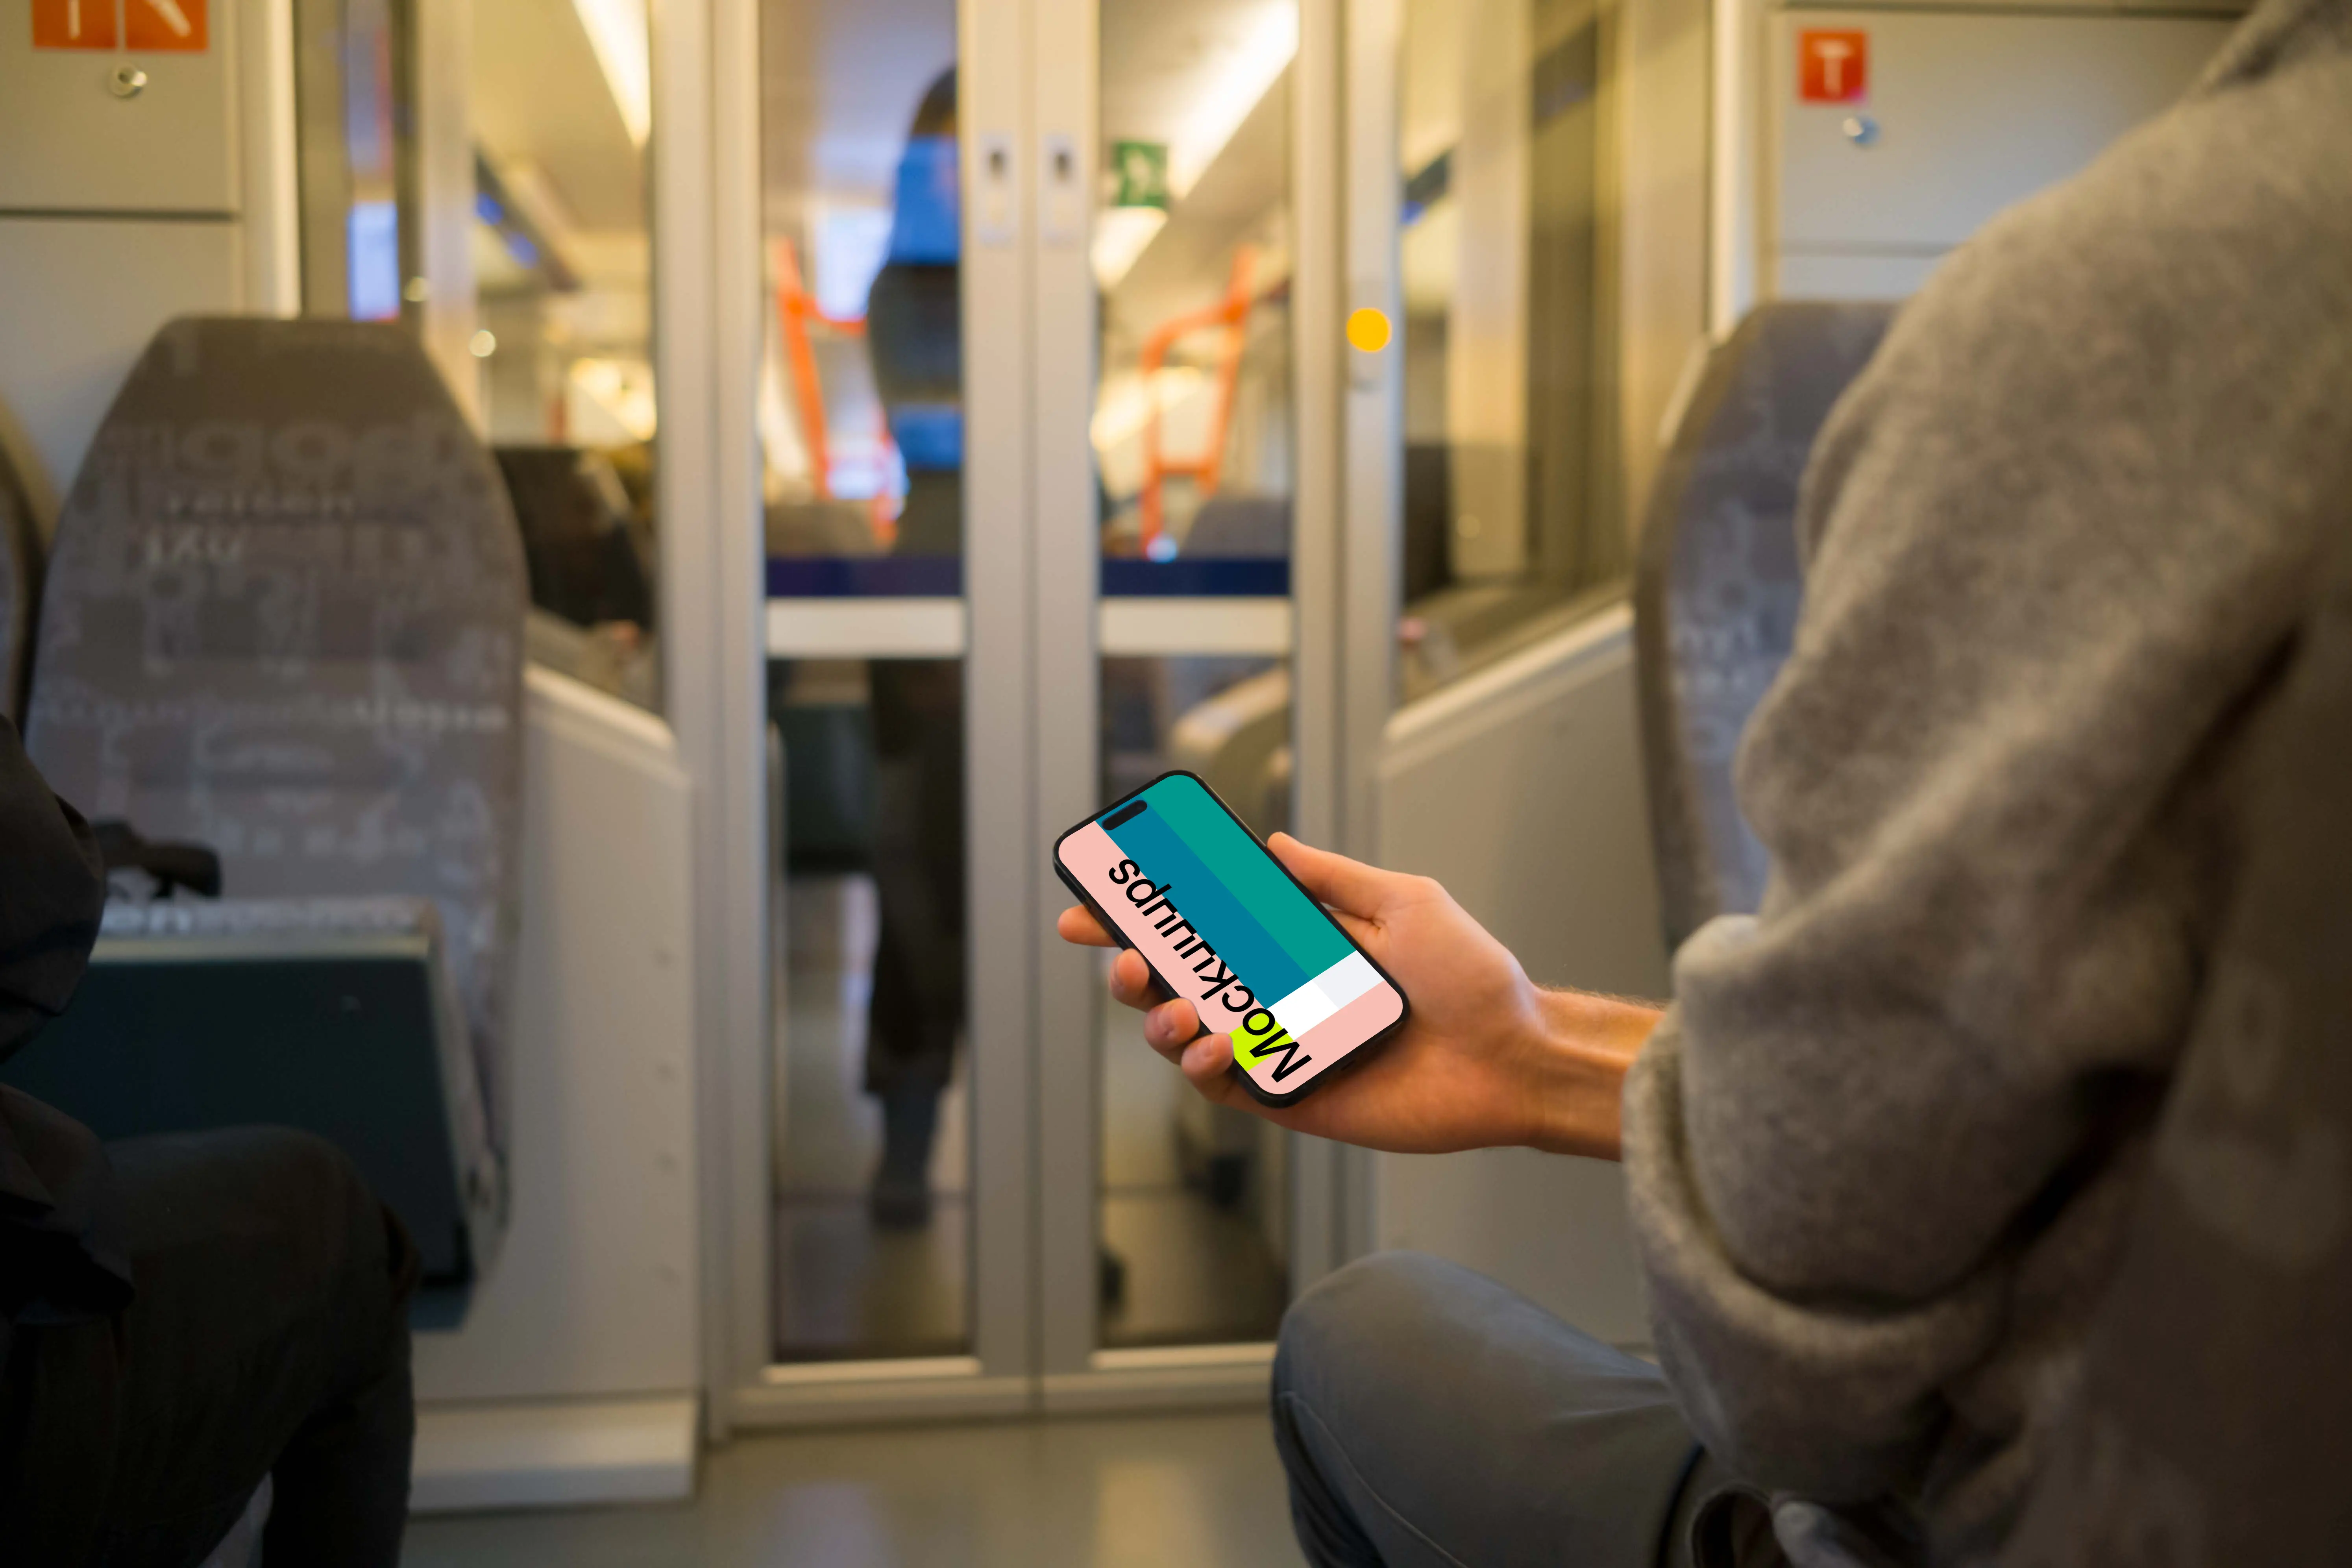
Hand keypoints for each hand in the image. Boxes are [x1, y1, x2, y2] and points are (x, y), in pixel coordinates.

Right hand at [1055, 834, 1657, 1157]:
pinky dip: (1203, 1064)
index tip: (1097, 904)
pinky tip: (1213, 1045)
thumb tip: (1271, 844)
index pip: (1204, 927)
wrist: (1511, 1054)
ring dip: (1159, 1020)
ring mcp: (1279, 1048)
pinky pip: (1223, 1085)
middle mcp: (1278, 996)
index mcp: (1297, 946)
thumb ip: (1330, 877)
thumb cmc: (1472, 978)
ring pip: (1183, 1035)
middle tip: (1124, 960)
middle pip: (1177, 981)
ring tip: (1173, 1011)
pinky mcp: (1290, 1097)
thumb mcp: (1405, 901)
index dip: (1145, 916)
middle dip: (1131, 967)